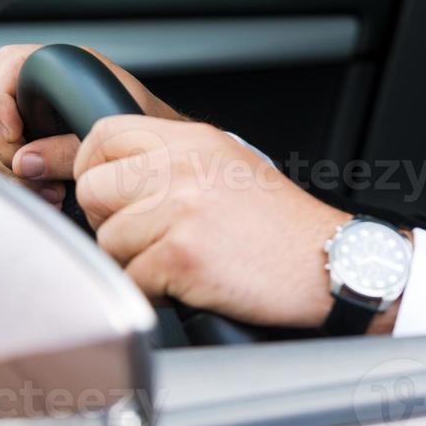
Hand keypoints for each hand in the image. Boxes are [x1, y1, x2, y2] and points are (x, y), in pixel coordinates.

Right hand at [0, 44, 183, 206]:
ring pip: (0, 133)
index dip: (2, 101)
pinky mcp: (37, 135)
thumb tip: (26, 161)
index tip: (14, 134)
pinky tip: (45, 192)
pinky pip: (11, 151)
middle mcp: (52, 82)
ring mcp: (41, 108)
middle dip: (5, 145)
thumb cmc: (149, 131)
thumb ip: (66, 150)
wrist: (165, 150)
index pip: (10, 63)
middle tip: (29, 171)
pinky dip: (21, 176)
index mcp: (72, 64)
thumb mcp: (109, 140)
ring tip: (48, 191)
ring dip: (14, 168)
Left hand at [74, 114, 350, 326]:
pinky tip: (195, 280)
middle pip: (95, 189)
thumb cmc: (284, 225)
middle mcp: (185, 167)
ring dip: (137, 261)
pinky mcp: (180, 255)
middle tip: (155, 234)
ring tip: (186, 258)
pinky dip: (157, 291)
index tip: (111, 193)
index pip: (106, 135)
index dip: (96, 166)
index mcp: (196, 140)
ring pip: (108, 241)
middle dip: (113, 220)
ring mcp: (181, 210)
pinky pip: (132, 280)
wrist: (331, 260)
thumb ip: (173, 161)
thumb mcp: (230, 167)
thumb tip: (108, 171)